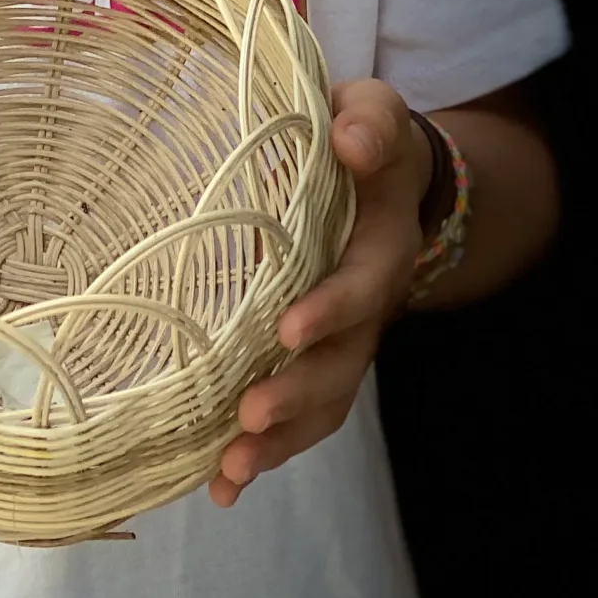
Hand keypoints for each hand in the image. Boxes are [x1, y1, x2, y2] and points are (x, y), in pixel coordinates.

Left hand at [207, 77, 429, 508]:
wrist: (375, 174)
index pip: (359, 287)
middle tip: (248, 416)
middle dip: (296, 396)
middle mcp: (365, 309)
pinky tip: (217, 486)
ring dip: (278, 443)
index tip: (287, 330)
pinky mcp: (308, 360)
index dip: (329, 311)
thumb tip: (351, 141)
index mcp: (379, 248)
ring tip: (230, 470)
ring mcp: (338, 343)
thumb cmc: (360, 138)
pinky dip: (262, 454)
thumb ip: (369, 123)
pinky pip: (295, 417)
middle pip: (341, 367)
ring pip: (320, 406)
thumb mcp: (372, 112)